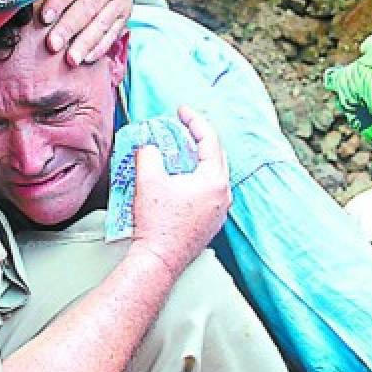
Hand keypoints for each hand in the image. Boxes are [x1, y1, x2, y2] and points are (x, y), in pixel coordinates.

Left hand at [40, 0, 132, 65]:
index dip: (58, 2)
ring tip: (71, 59)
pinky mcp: (125, 12)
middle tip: (54, 44)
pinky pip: (113, 32)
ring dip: (85, 43)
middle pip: (88, 6)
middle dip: (69, 28)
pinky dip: (100, 47)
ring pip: (102, 23)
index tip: (45, 17)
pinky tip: (87, 57)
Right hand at [131, 107, 230, 276]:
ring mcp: (220, 211)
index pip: (209, 140)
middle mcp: (223, 195)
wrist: (159, 261)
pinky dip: (198, 178)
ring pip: (214, 175)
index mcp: (214, 181)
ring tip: (181, 150)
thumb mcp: (148, 180)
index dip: (194, 121)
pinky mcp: (211, 223)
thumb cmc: (156, 222)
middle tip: (183, 126)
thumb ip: (149, 154)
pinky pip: (209, 191)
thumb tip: (149, 147)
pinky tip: (182, 178)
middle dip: (200, 138)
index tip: (181, 110)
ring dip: (199, 159)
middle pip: (217, 156)